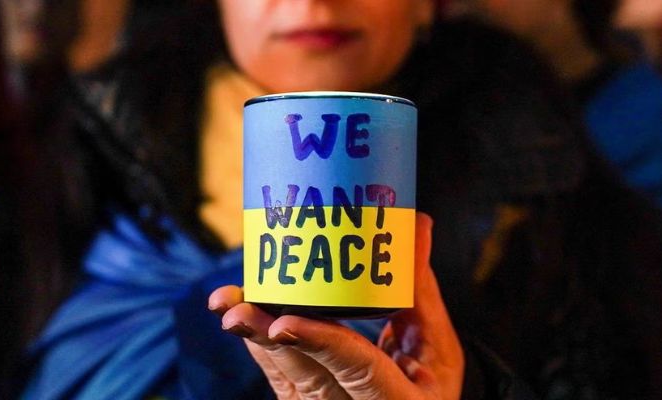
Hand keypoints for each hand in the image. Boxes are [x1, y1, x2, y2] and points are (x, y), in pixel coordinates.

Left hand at [208, 213, 463, 398]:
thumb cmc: (429, 383)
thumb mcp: (435, 344)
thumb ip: (419, 289)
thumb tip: (418, 224)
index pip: (356, 370)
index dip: (319, 344)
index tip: (283, 323)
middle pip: (304, 375)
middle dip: (266, 338)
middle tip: (234, 308)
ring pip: (282, 374)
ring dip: (254, 335)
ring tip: (226, 303)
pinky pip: (276, 371)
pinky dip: (259, 338)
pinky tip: (242, 310)